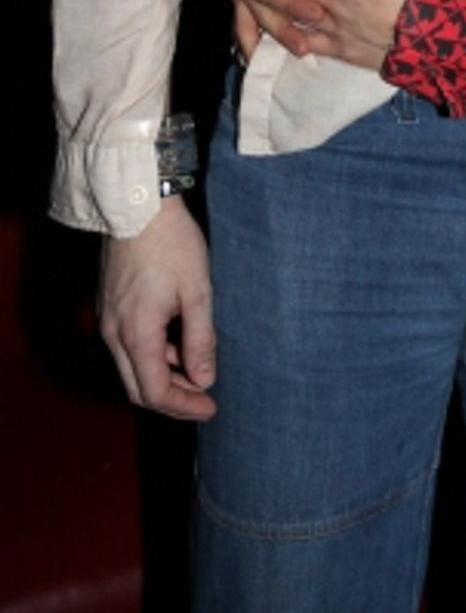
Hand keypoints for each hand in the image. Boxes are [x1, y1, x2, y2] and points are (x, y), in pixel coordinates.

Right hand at [99, 196, 216, 420]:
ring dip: (163, 376)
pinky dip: (152, 354)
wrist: (138, 203)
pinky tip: (178, 343)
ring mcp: (107, 318)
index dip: (183, 407)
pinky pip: (127, 344)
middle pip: (138, 387)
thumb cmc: (172, 243)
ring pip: (132, 366)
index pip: (154, 392)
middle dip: (172, 399)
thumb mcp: (197, 291)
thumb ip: (201, 339)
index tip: (211, 409)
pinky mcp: (109, 304)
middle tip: (204, 401)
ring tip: (198, 370)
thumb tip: (205, 380)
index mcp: (136, 334)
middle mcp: (114, 333)